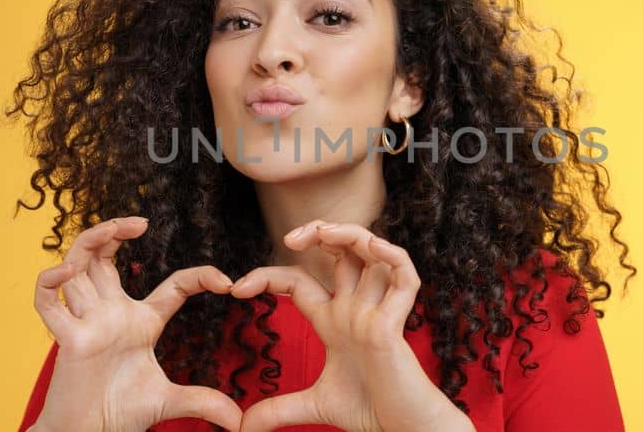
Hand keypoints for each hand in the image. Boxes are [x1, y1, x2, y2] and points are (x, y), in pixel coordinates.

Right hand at [30, 216, 242, 431]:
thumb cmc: (119, 412)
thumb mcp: (168, 401)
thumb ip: (202, 402)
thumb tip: (237, 422)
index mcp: (140, 321)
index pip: (171, 285)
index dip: (198, 277)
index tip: (225, 282)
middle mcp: (110, 313)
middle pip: (105, 257)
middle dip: (116, 231)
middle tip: (141, 223)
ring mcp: (86, 322)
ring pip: (76, 266)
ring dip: (89, 242)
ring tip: (112, 230)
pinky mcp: (66, 340)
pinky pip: (47, 302)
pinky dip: (50, 281)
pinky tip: (68, 270)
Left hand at [228, 221, 473, 431]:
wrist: (404, 430)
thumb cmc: (370, 410)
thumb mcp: (314, 405)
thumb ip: (280, 409)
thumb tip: (244, 426)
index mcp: (334, 320)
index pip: (299, 281)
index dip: (269, 276)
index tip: (237, 289)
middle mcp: (356, 308)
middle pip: (342, 251)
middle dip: (318, 233)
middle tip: (289, 239)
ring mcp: (377, 312)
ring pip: (373, 253)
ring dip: (351, 234)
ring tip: (324, 232)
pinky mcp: (396, 324)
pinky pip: (405, 277)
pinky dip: (392, 256)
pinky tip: (372, 247)